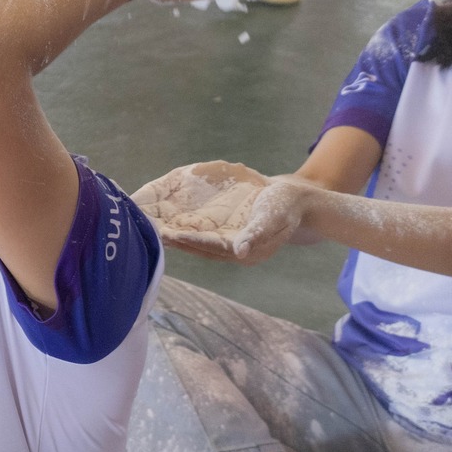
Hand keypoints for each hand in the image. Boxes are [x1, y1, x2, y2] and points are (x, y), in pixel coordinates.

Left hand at [133, 163, 313, 265]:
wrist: (300, 200)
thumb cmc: (287, 206)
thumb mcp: (274, 217)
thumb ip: (257, 233)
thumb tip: (240, 250)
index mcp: (247, 251)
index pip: (211, 248)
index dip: (189, 242)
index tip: (167, 236)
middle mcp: (237, 252)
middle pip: (201, 248)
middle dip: (177, 242)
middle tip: (151, 233)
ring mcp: (234, 244)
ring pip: (201, 243)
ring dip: (180, 237)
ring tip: (156, 230)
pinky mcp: (232, 234)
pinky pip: (207, 235)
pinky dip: (191, 230)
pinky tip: (175, 223)